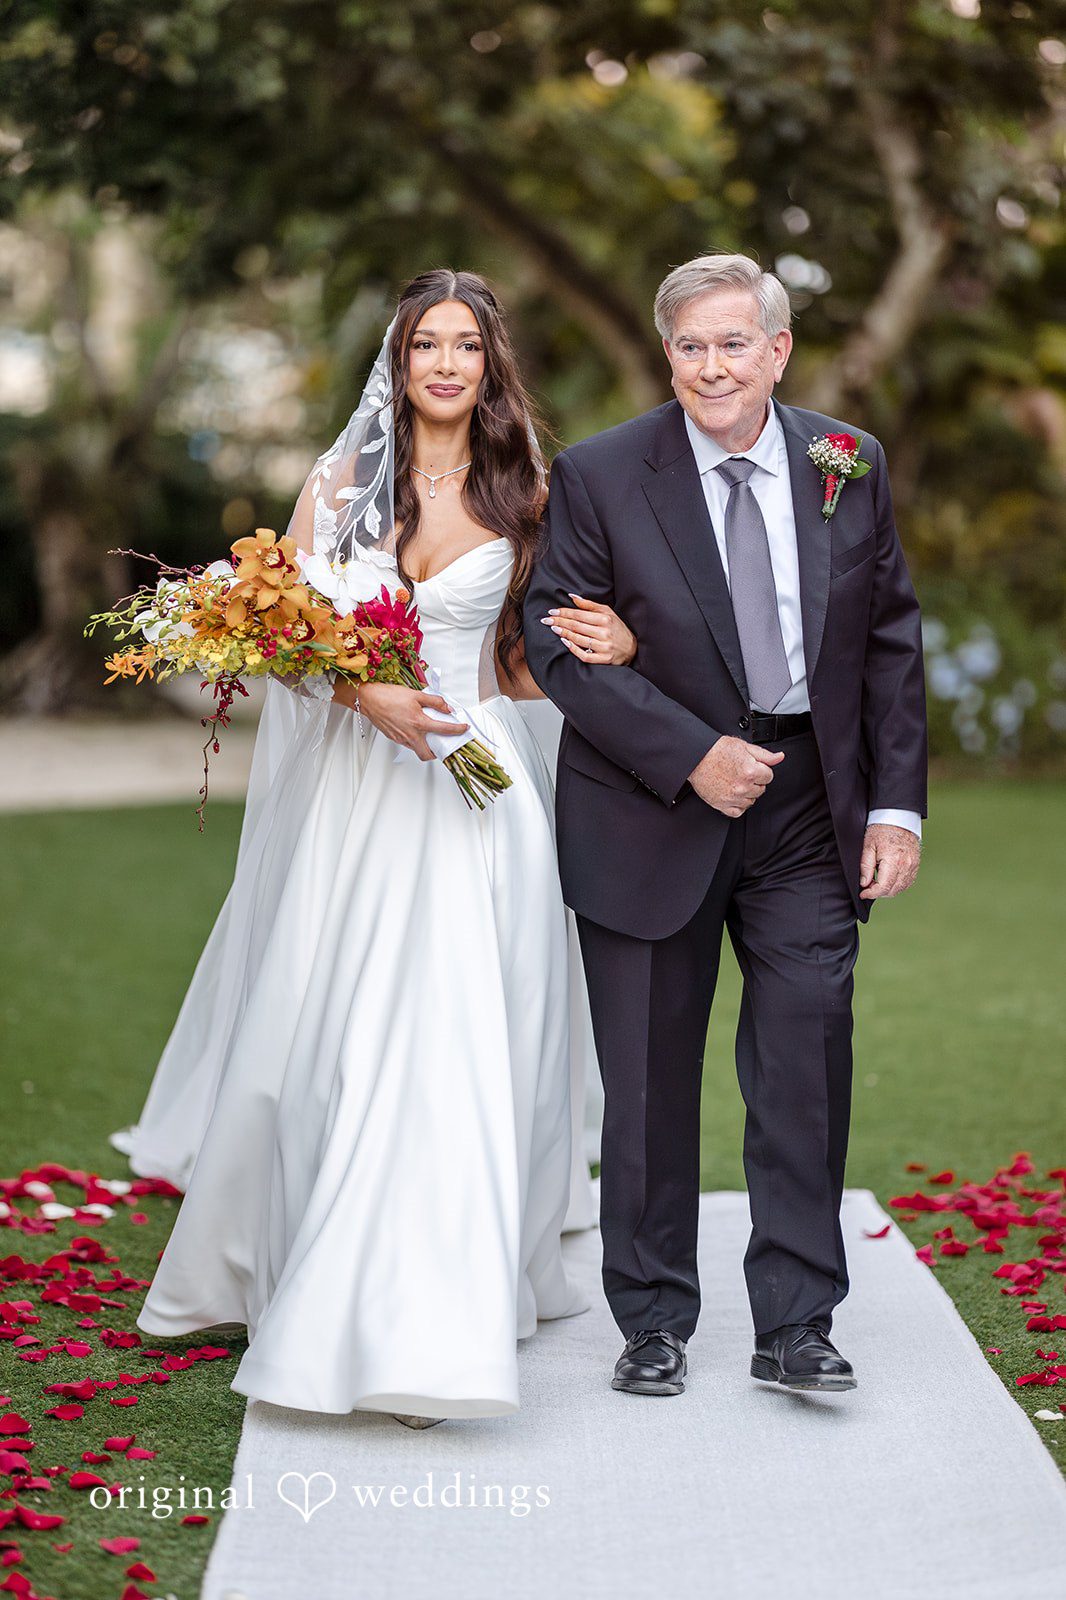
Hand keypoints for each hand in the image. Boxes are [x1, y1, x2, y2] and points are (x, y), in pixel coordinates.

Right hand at [337, 680, 468, 761]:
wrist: (369, 699)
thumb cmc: (389, 696)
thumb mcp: (416, 694)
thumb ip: (435, 702)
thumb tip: (447, 708)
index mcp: (418, 722)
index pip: (444, 730)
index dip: (457, 730)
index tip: (463, 728)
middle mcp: (410, 734)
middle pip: (428, 754)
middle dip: (437, 753)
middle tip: (443, 743)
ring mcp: (401, 738)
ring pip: (417, 749)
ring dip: (425, 746)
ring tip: (429, 735)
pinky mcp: (394, 738)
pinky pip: (408, 744)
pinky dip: (415, 740)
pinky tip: (415, 730)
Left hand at [540, 593, 636, 664]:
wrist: (632, 648)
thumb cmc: (617, 628)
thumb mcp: (607, 612)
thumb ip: (589, 605)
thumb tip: (571, 596)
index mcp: (605, 619)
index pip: (579, 615)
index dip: (563, 613)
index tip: (552, 611)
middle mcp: (604, 632)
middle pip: (576, 626)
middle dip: (559, 622)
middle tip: (546, 620)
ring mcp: (604, 647)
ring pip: (578, 639)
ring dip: (563, 633)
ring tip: (553, 629)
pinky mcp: (604, 659)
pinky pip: (584, 655)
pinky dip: (573, 649)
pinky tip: (565, 642)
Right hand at [687, 735, 784, 816]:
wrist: (695, 757)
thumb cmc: (716, 750)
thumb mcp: (744, 746)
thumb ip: (765, 755)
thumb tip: (780, 757)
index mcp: (750, 771)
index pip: (769, 776)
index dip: (761, 770)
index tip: (752, 766)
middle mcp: (743, 787)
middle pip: (761, 789)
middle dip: (755, 781)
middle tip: (742, 772)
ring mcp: (732, 798)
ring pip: (751, 801)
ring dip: (747, 793)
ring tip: (736, 781)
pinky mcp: (722, 805)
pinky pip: (738, 812)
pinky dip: (738, 805)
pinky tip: (734, 795)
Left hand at [859, 823, 921, 900]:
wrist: (899, 818)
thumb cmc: (883, 828)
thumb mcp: (868, 846)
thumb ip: (866, 866)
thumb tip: (864, 883)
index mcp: (894, 861)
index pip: (884, 887)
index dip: (872, 893)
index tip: (864, 893)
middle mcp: (906, 865)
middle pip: (893, 890)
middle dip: (878, 893)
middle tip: (868, 886)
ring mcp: (913, 866)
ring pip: (901, 888)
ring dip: (888, 890)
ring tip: (877, 882)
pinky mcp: (916, 865)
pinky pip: (907, 882)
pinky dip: (897, 885)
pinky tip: (888, 879)